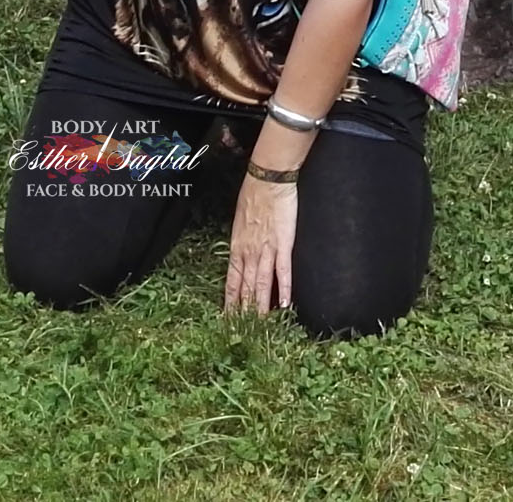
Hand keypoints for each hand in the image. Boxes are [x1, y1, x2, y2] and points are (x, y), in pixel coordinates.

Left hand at [224, 174, 297, 315]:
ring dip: (261, 307)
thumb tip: (241, 257)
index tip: (228, 320)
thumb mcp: (239, 220)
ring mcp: (266, 248)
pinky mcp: (283, 244)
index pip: (232, 281)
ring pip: (262, 284)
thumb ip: (241, 241)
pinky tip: (284, 305)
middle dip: (244, 312)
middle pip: (246, 287)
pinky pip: (283, 270)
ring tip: (260, 328)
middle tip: (242, 333)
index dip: (231, 302)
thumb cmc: (253, 195)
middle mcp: (249, 250)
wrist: (268, 178)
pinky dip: (284, 289)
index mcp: (237, 246)